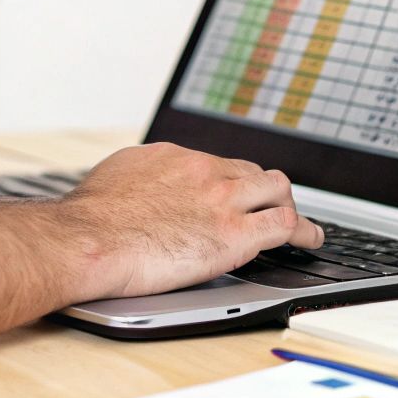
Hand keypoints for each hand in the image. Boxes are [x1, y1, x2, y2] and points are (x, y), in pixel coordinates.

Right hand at [60, 142, 323, 297]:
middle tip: (269, 206)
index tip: (235, 192)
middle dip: (264, 190)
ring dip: (287, 205)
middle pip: (252, 172)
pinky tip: (310, 239)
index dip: (232, 181)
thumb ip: (139, 178)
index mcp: (175, 158)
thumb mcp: (115, 177)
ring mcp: (223, 200)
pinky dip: (304, 231)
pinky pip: (285, 225)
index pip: (219, 164)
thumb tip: (138, 185)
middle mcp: (204, 171)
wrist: (87, 239)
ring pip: (277, 190)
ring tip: (297, 221)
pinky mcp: (235, 234)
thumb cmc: (89, 220)